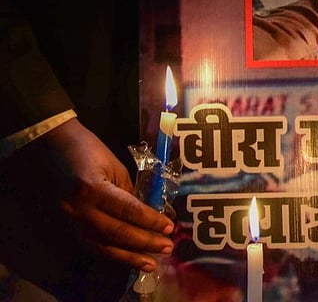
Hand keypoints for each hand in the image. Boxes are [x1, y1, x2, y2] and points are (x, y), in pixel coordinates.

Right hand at [36, 119, 174, 271]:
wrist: (54, 148)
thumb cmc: (90, 151)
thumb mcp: (116, 168)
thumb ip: (130, 193)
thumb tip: (150, 215)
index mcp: (93, 189)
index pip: (127, 210)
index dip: (150, 221)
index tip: (169, 228)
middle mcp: (79, 209)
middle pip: (116, 233)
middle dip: (144, 242)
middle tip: (167, 247)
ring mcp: (70, 221)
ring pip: (103, 246)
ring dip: (129, 256)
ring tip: (151, 263)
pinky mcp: (67, 227)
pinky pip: (92, 245)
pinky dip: (112, 254)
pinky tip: (129, 259)